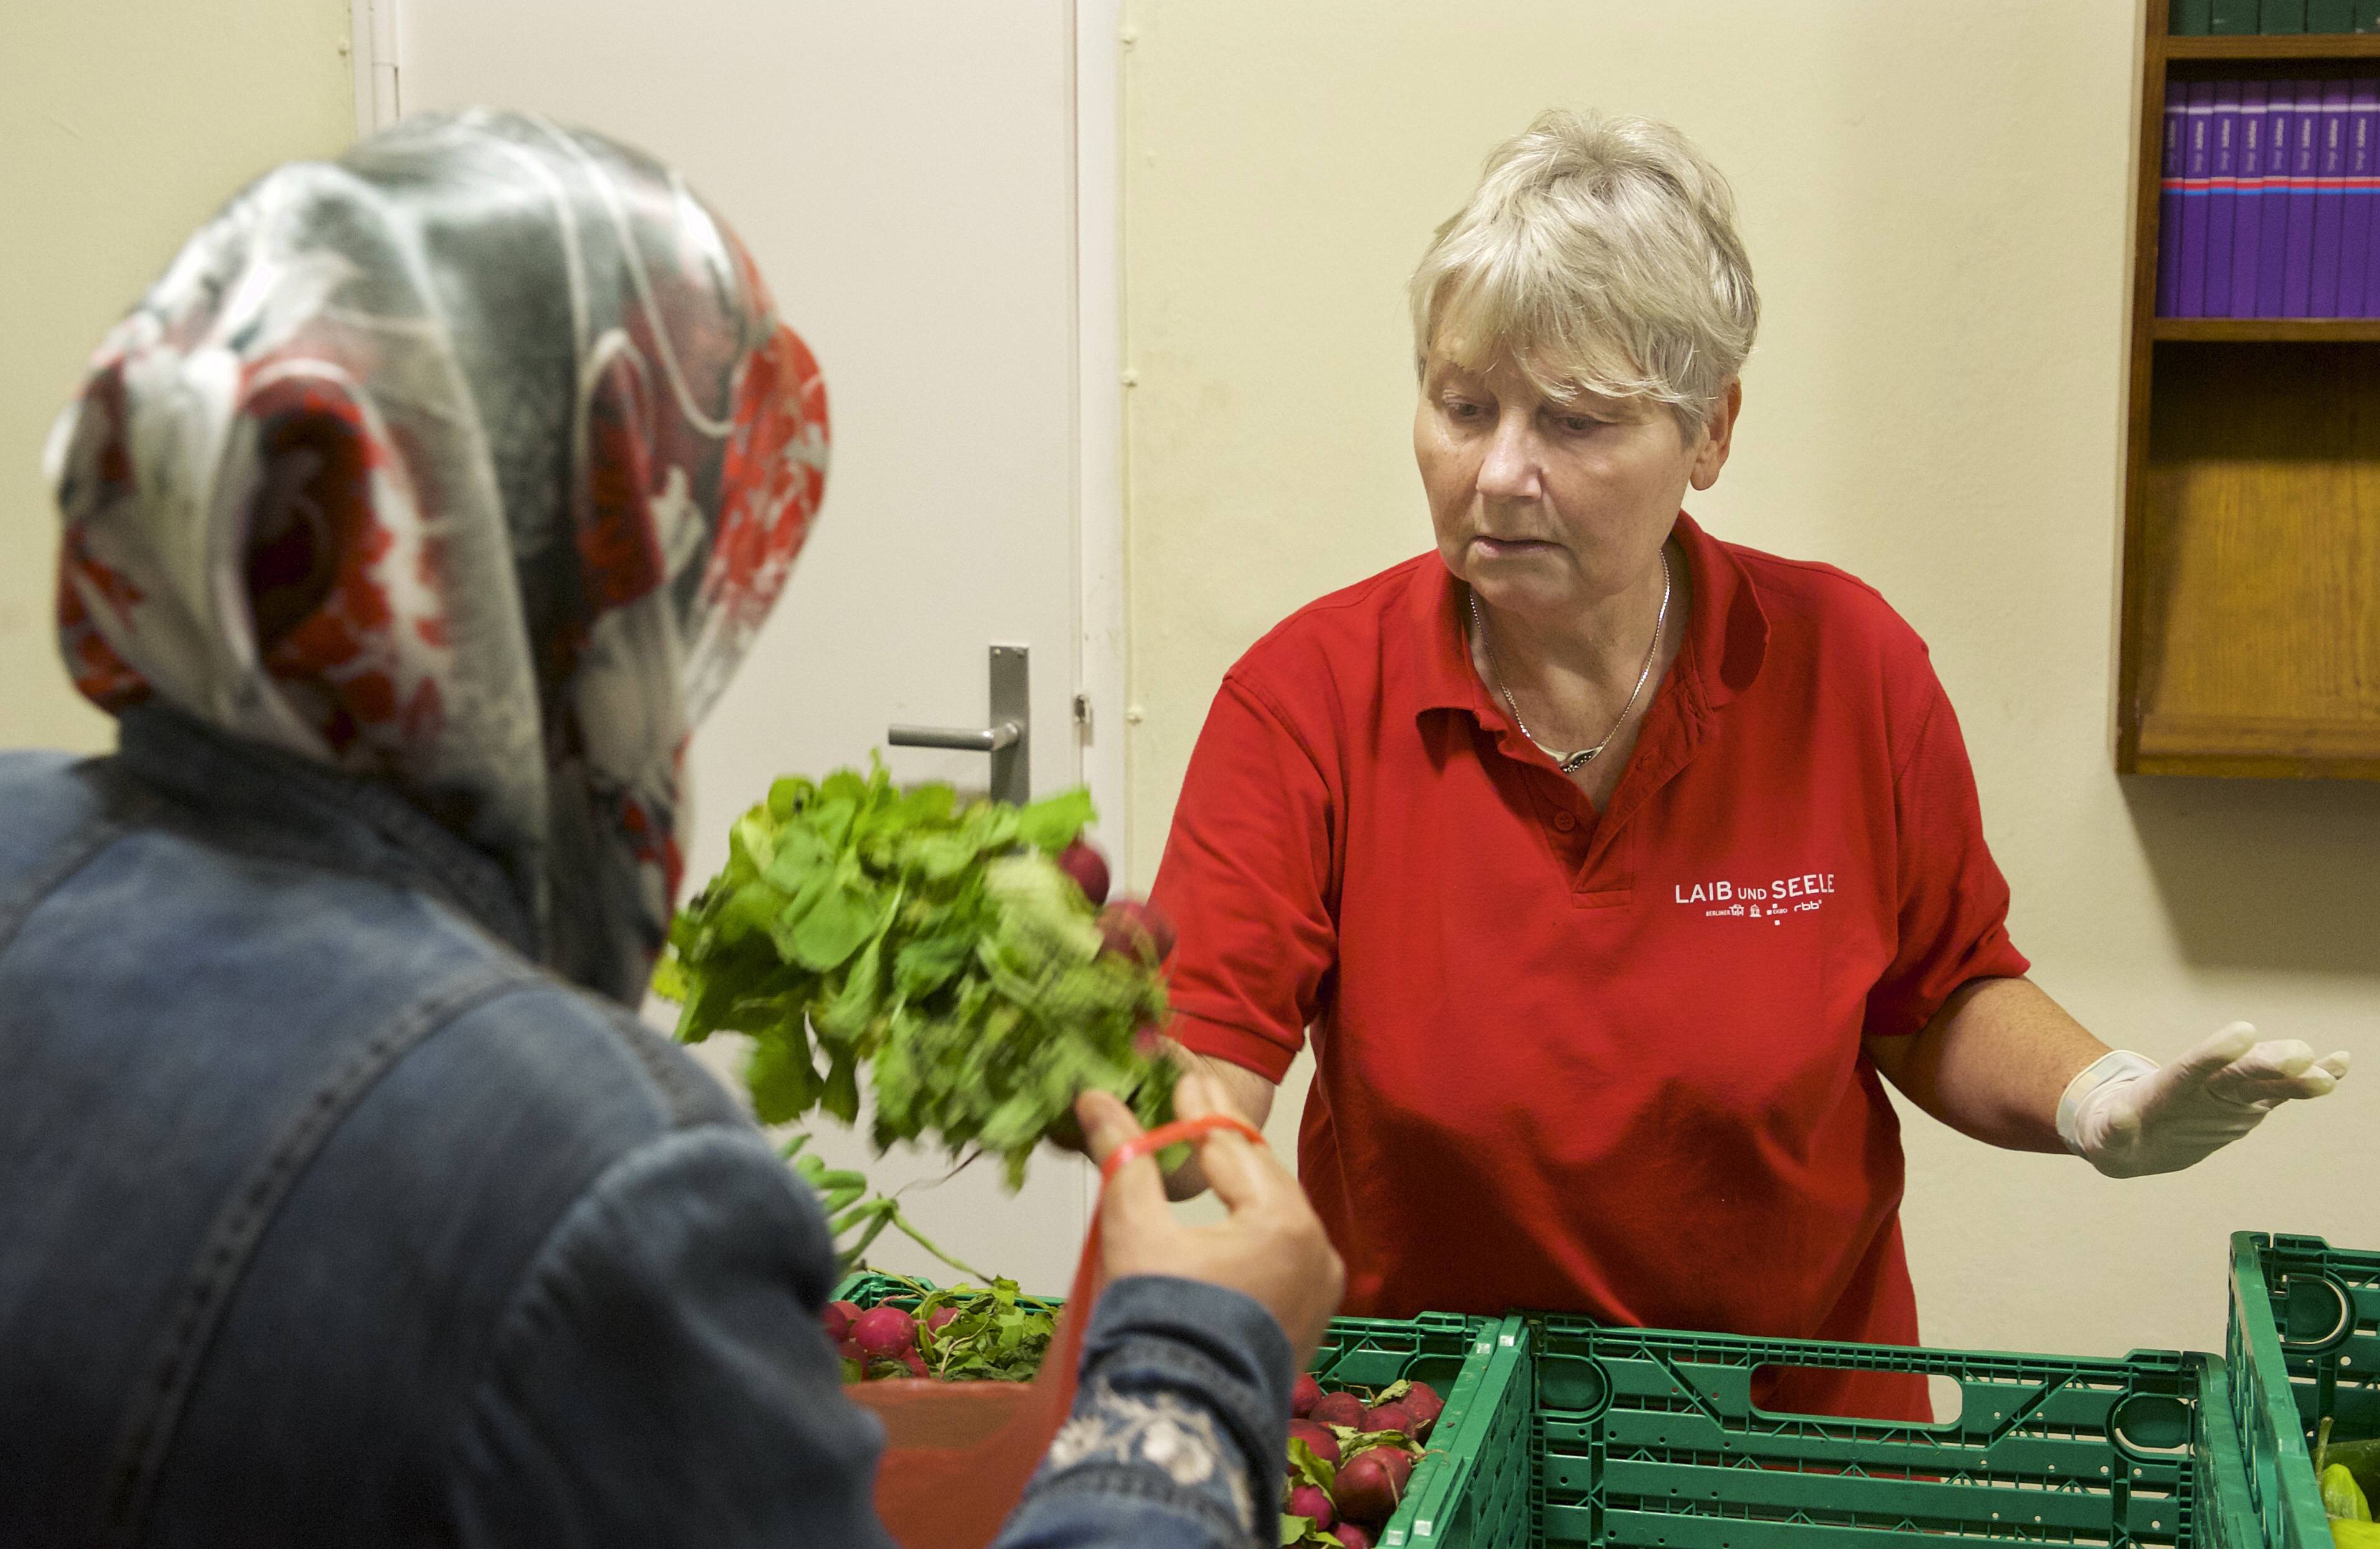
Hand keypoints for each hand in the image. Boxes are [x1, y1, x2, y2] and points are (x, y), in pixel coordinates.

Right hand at [1076, 1072, 1343, 1364]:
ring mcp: (1320, 1287)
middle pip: (1259, 1176)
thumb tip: (1097, 1099)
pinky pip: (1282, 1250)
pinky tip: (1230, 1209)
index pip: (1232, 1146)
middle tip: (1195, 1094)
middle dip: (1222, 1138)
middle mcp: (1317, 1250)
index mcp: (1283, 1222)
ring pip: (1273, 1212)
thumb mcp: (1136, 1232)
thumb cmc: (1159, 1325)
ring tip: (1207, 1145)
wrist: (1180, 1421)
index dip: (1199, 1107)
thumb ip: (1124, 1158)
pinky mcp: (1310, 1315)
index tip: (1181, 1072)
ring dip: (1239, 1181)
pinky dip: (1253, 1224)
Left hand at [2060, 1022, 2350, 1177]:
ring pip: (2264, 1080)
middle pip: (2235, 1072)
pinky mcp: (2248, 1106)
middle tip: (2299, 1054)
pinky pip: (2280, 1092)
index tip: (2243, 1032)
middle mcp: (2203, 1086)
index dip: (2215, 1052)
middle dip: (2265, 1062)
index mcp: (2166, 1089)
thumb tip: (2117, 1118)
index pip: (2190, 1068)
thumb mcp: (2108, 1137)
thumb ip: (2115, 1128)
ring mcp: (2228, 1094)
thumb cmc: (2117, 1132)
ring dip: (2294, 1075)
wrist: (2136, 1133)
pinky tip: (2338, 1065)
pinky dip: (2307, 1080)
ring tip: (2326, 1068)